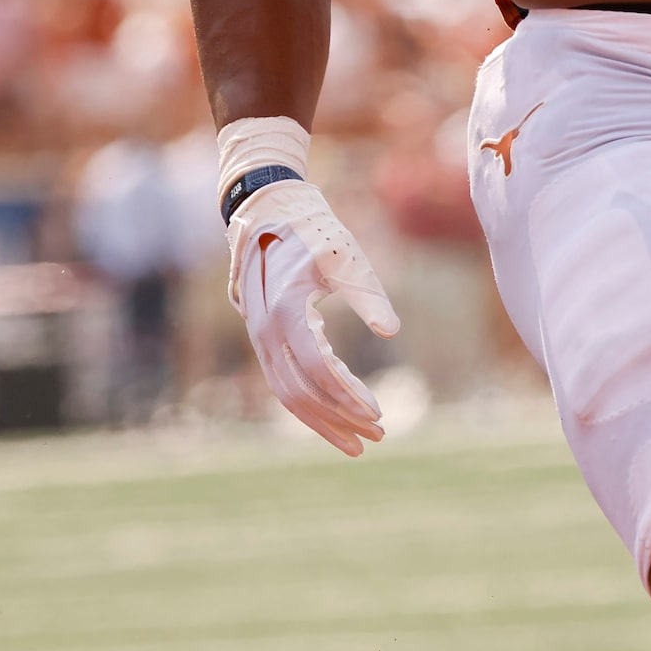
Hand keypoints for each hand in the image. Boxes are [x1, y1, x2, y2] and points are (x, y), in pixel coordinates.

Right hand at [230, 179, 399, 455]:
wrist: (269, 209)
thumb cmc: (313, 229)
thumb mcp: (346, 256)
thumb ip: (368, 293)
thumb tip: (392, 331)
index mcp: (285, 307)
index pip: (317, 366)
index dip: (347, 394)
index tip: (379, 413)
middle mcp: (264, 328)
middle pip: (298, 392)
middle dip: (338, 419)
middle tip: (378, 437)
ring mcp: (258, 335)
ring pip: (286, 393)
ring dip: (322, 420)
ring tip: (359, 441)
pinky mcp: (263, 337)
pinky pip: (283, 380)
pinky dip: (309, 402)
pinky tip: (337, 413)